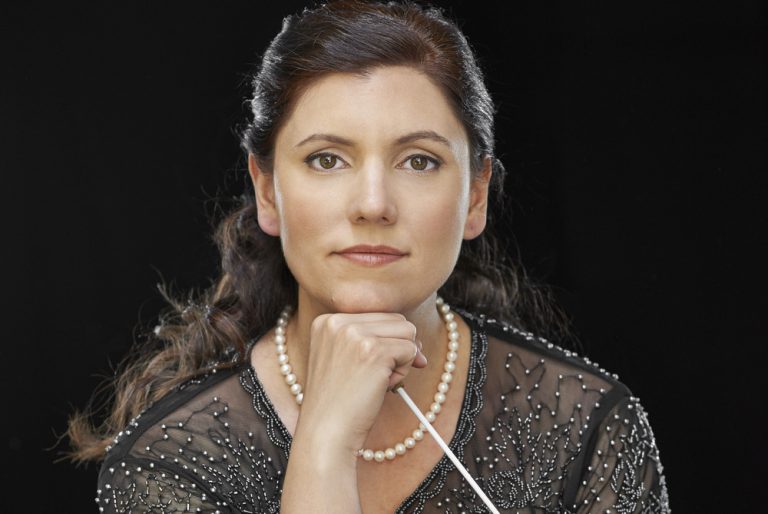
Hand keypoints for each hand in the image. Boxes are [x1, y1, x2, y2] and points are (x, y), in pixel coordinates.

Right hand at [295, 312, 426, 454]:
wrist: (326, 434)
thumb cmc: (338, 403)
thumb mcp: (345, 360)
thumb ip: (374, 340)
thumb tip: (418, 345)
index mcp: (326, 320)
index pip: (378, 316)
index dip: (385, 342)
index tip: (371, 368)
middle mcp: (338, 321)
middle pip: (396, 320)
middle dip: (396, 350)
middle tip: (374, 378)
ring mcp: (355, 334)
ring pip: (407, 332)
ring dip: (401, 360)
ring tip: (376, 381)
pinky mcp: (374, 350)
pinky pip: (411, 350)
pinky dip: (404, 372)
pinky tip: (382, 387)